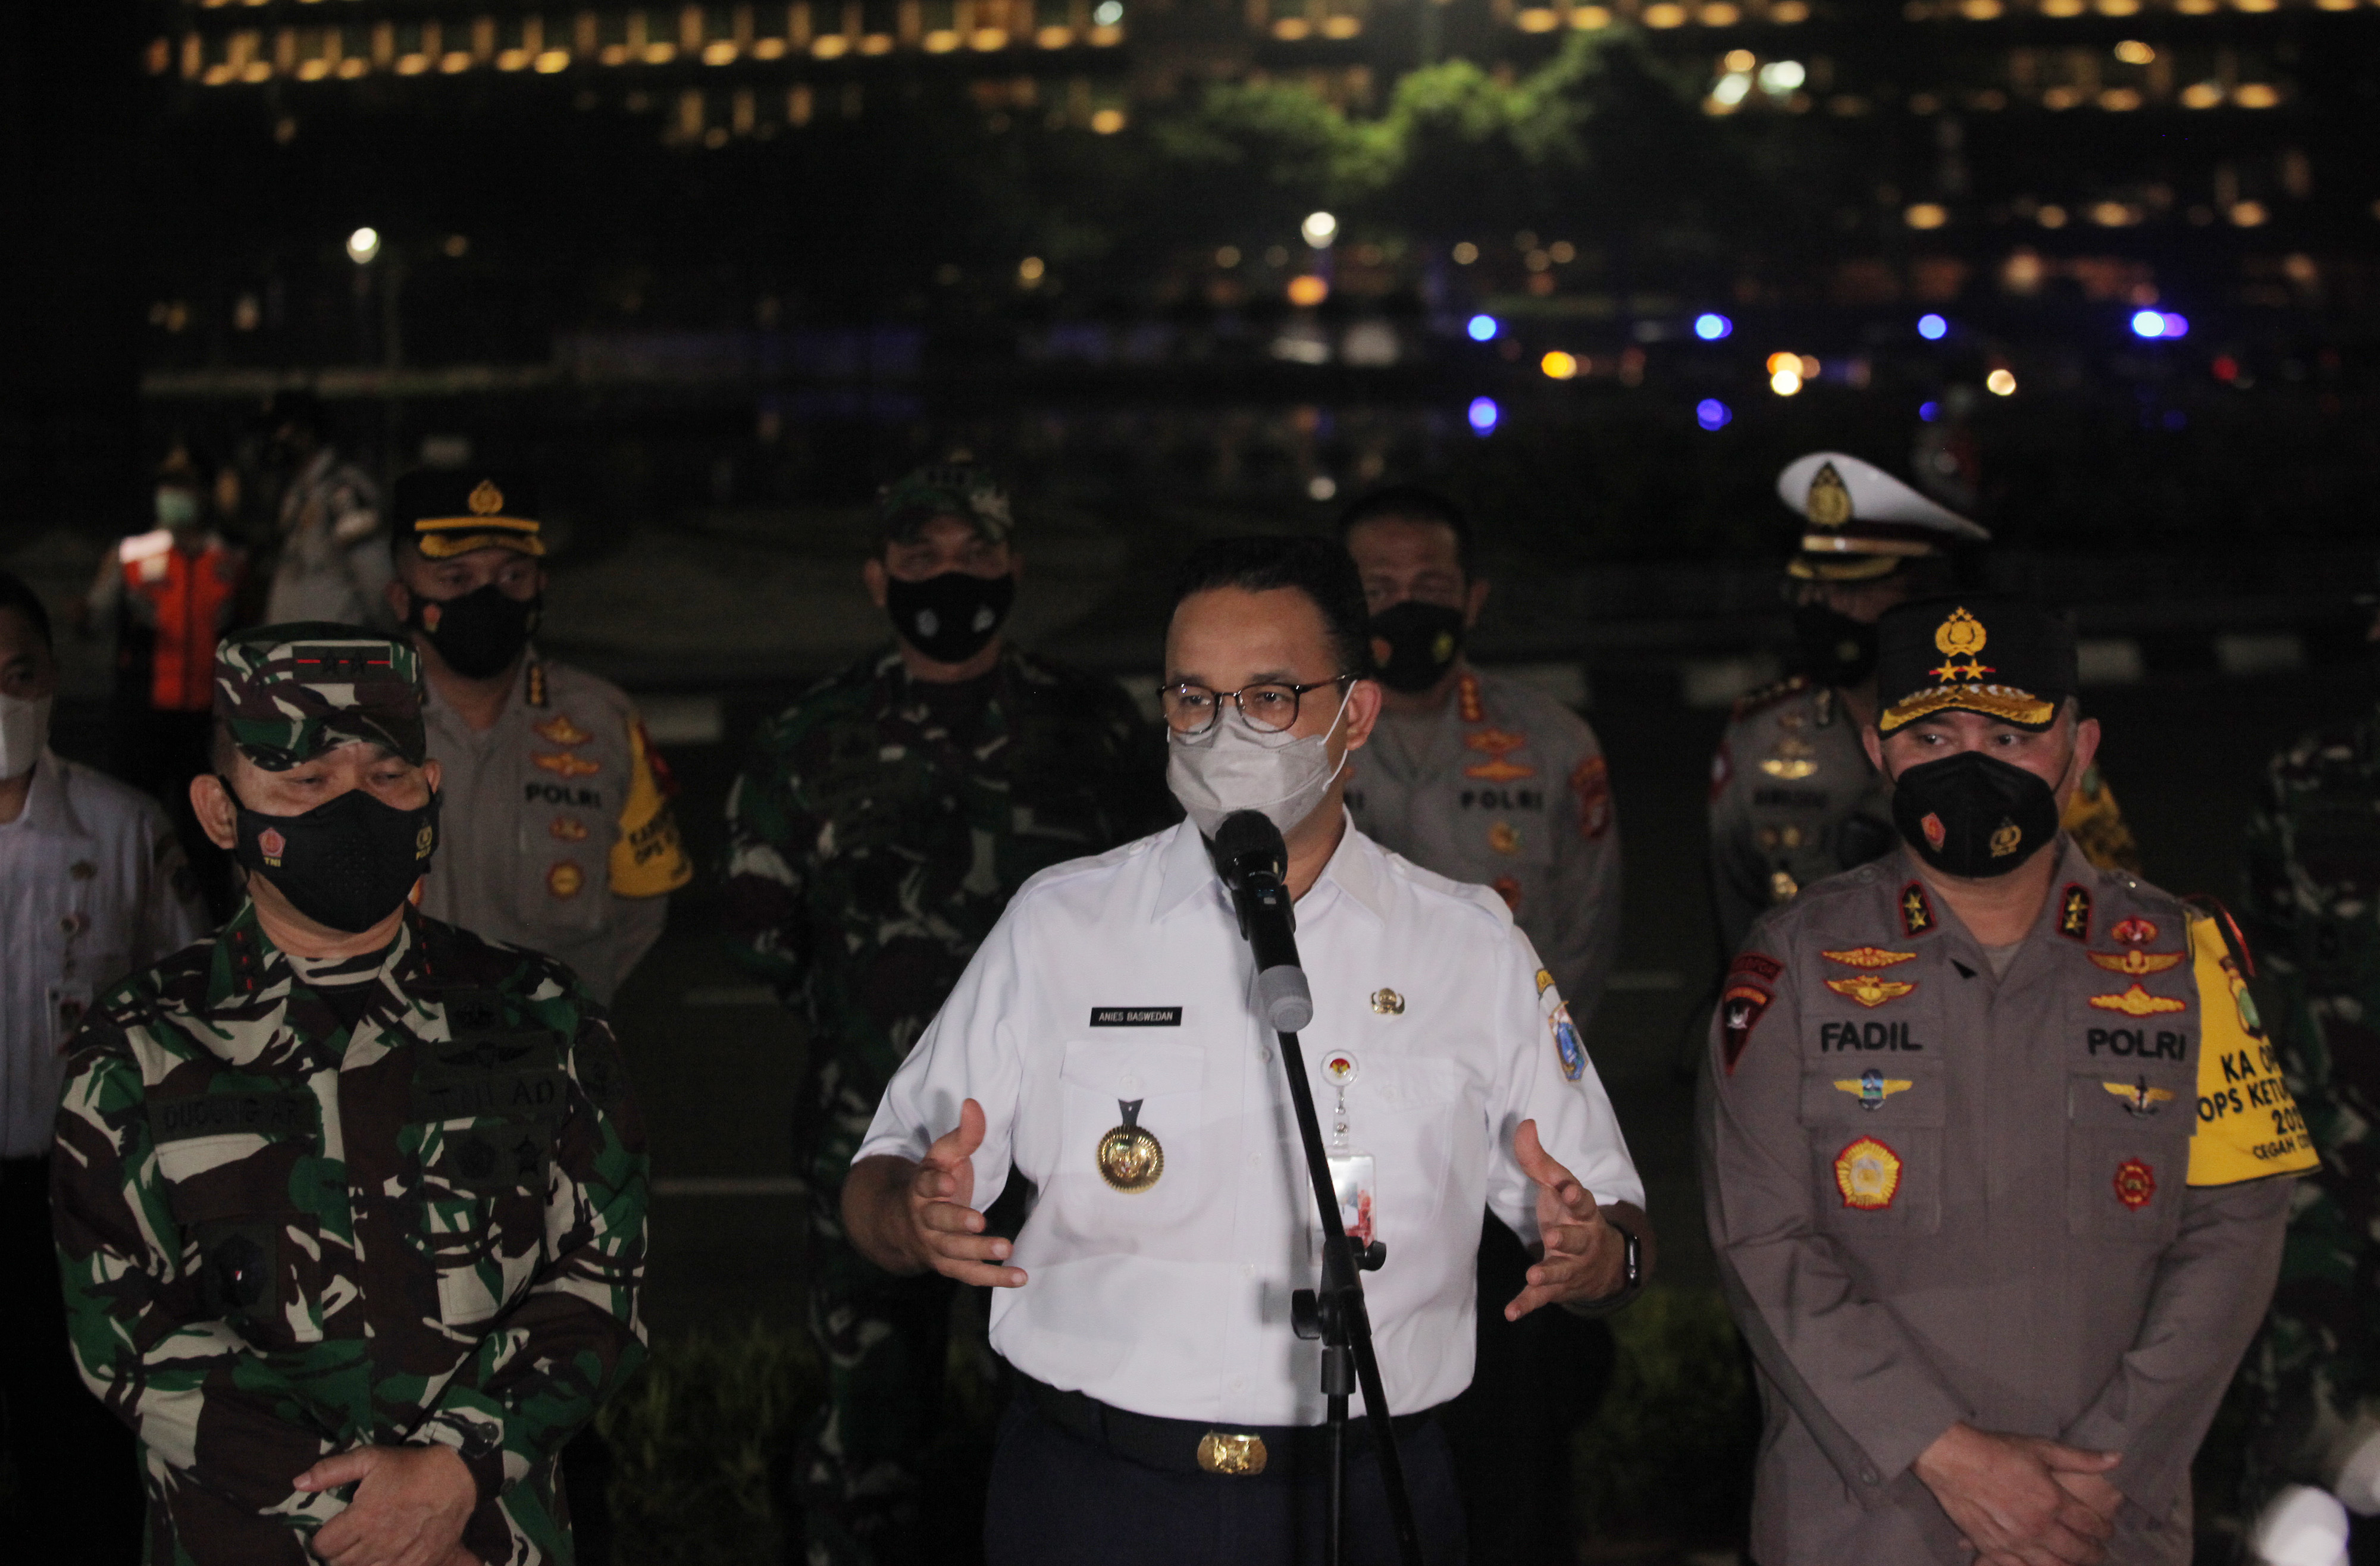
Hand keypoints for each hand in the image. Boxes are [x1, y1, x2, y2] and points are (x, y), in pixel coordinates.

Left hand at [294, 1444, 476, 1565]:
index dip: (322, 1538)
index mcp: (361, 1518)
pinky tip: (382, 1556)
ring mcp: (396, 1557)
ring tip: (364, 1548)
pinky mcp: (416, 1565)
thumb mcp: (371, 1458)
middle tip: (347, 1538)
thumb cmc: (410, 1467)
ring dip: (357, 1562)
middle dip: (338, 1552)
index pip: (322, 1546)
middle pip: (338, 1563)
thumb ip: (332, 1470)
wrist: (456, 1479)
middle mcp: (376, 1543)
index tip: (331, 1530)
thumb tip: (297, 1483)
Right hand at [903, 1099, 1025, 1288]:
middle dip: (958, 1223)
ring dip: (978, 1254)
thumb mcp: (944, 1155)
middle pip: (938, 1223)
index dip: (936, 1185)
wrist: (902, 1223)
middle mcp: (924, 1220)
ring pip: (953, 1253)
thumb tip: (973, 1103)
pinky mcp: (949, 1265)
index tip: (949, 1182)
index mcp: (921, 1188)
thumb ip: (963, 1134)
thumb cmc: (934, 1182)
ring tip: (1006, 1249)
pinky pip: (969, 1275)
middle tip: (979, 1222)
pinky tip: (1020, 1278)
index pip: (925, 1185)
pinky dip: (994, 1279)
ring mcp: (935, 1246)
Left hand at [1504, 1118, 1623, 1319]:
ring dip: (1548, 1274)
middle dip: (1567, 1239)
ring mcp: (1571, 1267)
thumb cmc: (1571, 1215)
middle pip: (1576, 1241)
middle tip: (1553, 1237)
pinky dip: (1527, 1305)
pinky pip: (1542, 1299)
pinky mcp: (1557, 1288)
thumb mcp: (1558, 1186)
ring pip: (1562, 1272)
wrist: (1602, 1262)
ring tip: (1533, 1275)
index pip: (1582, 1202)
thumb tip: (1525, 1123)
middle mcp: (1582, 1241)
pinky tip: (1511, 1313)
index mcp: (1583, 1213)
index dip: (1575, 1195)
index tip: (1567, 1188)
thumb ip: (1538, 1158)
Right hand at [1912, 1422, 2120, 1565]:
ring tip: (2074, 1561)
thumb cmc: (1998, 1451)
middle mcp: (2039, 1527)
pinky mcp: (1994, 1549)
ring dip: (2070, 1565)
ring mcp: (2016, 1542)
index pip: (2092, 1524)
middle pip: (2078, 1551)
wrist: (1952, 1460)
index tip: (2107, 1531)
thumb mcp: (2041, 1448)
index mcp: (2053, 1500)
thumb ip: (2081, 1458)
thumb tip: (2118, 1458)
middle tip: (2097, 1552)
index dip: (2105, 1530)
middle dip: (2094, 1553)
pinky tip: (2042, 1565)